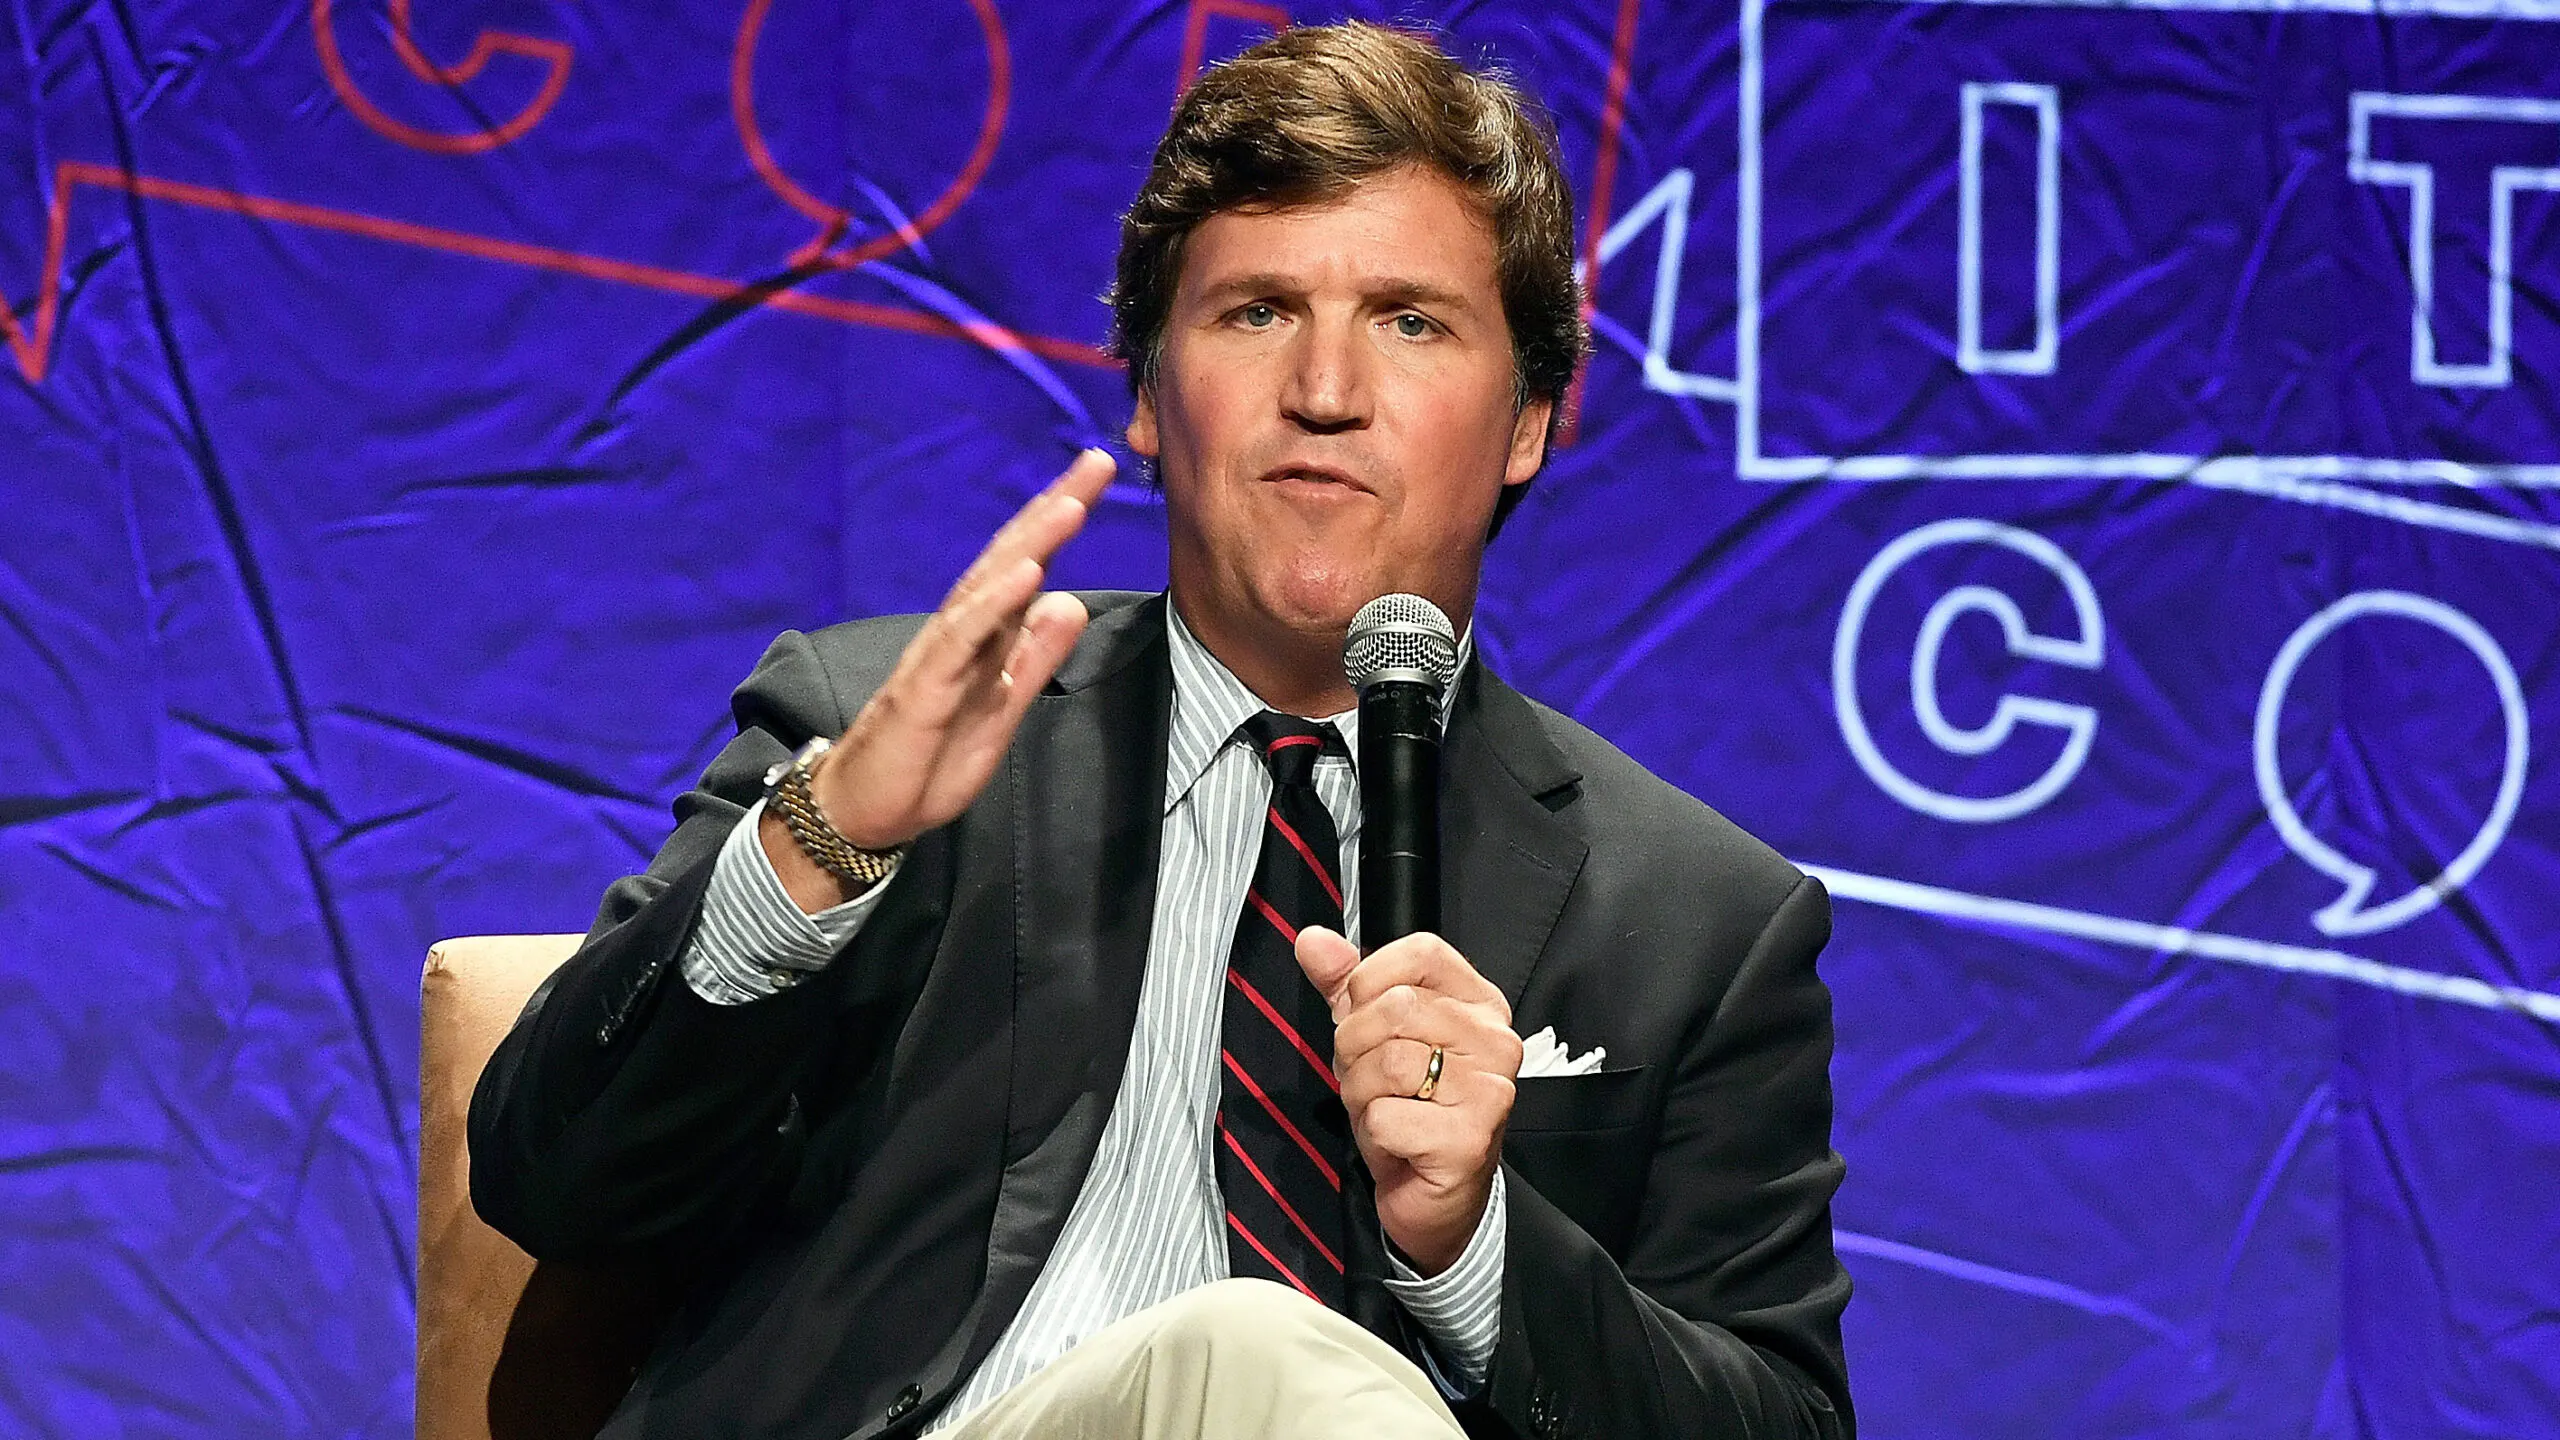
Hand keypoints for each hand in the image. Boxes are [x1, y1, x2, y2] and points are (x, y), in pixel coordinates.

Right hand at [763, 449, 1114, 909]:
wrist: (869, 812)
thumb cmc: (930, 761)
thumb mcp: (1003, 709)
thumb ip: (1034, 659)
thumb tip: (1070, 603)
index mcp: (983, 637)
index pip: (1026, 567)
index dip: (1060, 522)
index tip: (1097, 476)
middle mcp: (960, 633)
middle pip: (1009, 558)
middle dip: (1053, 507)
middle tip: (1097, 459)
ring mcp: (938, 656)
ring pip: (986, 587)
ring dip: (1029, 542)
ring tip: (1070, 504)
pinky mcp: (922, 688)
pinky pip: (960, 639)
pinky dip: (993, 604)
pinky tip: (1026, 574)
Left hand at [1296, 925, 1522, 1275]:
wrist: (1435, 1199)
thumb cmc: (1411, 1113)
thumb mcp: (1372, 1039)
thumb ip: (1344, 986)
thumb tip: (1313, 940)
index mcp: (1479, 1003)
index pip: (1422, 952)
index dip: (1371, 981)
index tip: (1365, 1017)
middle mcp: (1495, 1040)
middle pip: (1394, 1008)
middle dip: (1356, 1048)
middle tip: (1371, 1080)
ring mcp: (1488, 1090)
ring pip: (1387, 1062)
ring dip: (1362, 1094)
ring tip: (1383, 1111)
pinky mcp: (1469, 1139)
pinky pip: (1385, 1116)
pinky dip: (1373, 1133)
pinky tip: (1395, 1143)